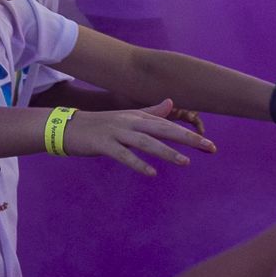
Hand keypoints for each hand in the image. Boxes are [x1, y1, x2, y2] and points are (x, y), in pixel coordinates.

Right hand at [53, 101, 216, 177]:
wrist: (66, 127)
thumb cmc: (99, 125)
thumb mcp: (126, 117)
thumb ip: (149, 112)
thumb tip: (171, 103)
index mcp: (136, 116)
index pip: (168, 125)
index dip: (189, 134)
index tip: (209, 145)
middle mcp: (129, 122)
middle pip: (163, 129)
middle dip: (187, 139)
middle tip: (209, 148)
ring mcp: (115, 132)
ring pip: (145, 142)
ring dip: (166, 152)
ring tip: (185, 163)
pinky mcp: (102, 144)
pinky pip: (123, 155)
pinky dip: (137, 163)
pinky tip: (151, 173)